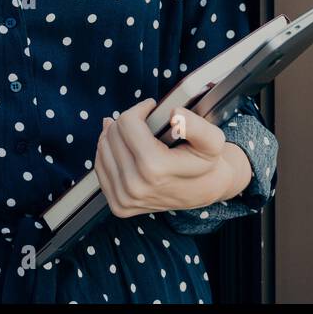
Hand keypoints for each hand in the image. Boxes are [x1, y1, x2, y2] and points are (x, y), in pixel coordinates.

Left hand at [94, 99, 250, 218]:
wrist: (204, 190)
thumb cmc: (206, 162)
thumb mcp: (212, 140)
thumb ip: (196, 125)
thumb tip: (174, 114)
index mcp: (154, 169)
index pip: (127, 123)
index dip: (140, 109)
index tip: (151, 108)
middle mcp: (134, 187)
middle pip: (113, 134)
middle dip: (128, 121)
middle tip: (145, 122)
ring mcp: (124, 199)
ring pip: (103, 148)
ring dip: (116, 135)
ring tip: (136, 134)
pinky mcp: (117, 205)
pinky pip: (100, 167)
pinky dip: (109, 152)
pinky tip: (125, 148)